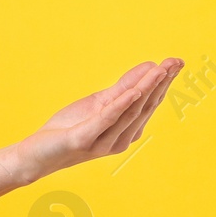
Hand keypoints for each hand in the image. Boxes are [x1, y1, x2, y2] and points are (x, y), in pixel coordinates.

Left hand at [13, 58, 182, 182]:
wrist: (38, 154)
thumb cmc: (69, 128)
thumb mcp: (98, 103)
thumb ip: (121, 88)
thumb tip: (148, 68)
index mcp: (126, 129)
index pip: (149, 102)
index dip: (164, 82)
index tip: (177, 62)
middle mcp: (121, 138)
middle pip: (144, 106)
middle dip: (161, 83)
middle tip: (176, 62)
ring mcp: (104, 141)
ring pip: (130, 111)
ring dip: (146, 88)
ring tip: (159, 70)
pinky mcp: (84, 140)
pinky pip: (106, 120)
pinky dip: (121, 105)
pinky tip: (134, 92)